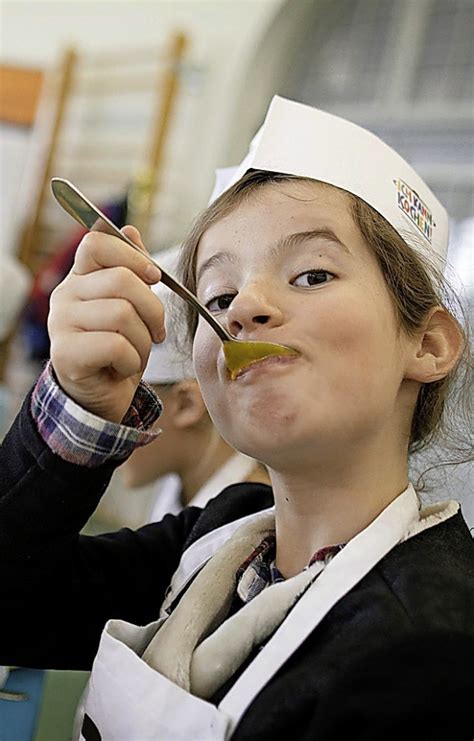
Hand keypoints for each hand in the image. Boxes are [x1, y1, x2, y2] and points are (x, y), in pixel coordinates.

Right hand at [48, 226, 164, 422]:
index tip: (154, 277)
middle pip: (121, 280)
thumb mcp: (133, 307)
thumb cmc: (120, 350)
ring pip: (122, 314)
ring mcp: (60, 324)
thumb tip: (131, 230)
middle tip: (156, 331)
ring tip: (136, 353)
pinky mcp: (65, 353)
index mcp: (81, 278)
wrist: (103, 397)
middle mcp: (64, 296)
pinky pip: (116, 345)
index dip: (132, 256)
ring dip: (143, 341)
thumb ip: (132, 270)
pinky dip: (131, 361)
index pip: (97, 243)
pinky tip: (122, 368)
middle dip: (153, 310)